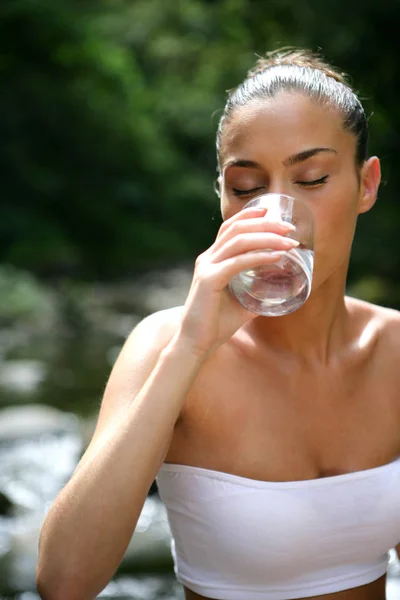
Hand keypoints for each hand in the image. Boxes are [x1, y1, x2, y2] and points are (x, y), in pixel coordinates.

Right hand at [173, 206, 297, 358]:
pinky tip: (276, 256)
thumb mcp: (241, 301)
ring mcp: (207, 268)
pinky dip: (259, 257)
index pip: (229, 228)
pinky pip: (238, 262)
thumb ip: (255, 290)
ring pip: (239, 241)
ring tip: (289, 241)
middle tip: (289, 228)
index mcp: (212, 260)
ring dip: (267, 238)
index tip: (274, 213)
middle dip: (265, 224)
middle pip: (237, 229)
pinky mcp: (209, 280)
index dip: (251, 216)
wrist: (196, 344)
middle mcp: (207, 259)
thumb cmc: (216, 324)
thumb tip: (278, 286)